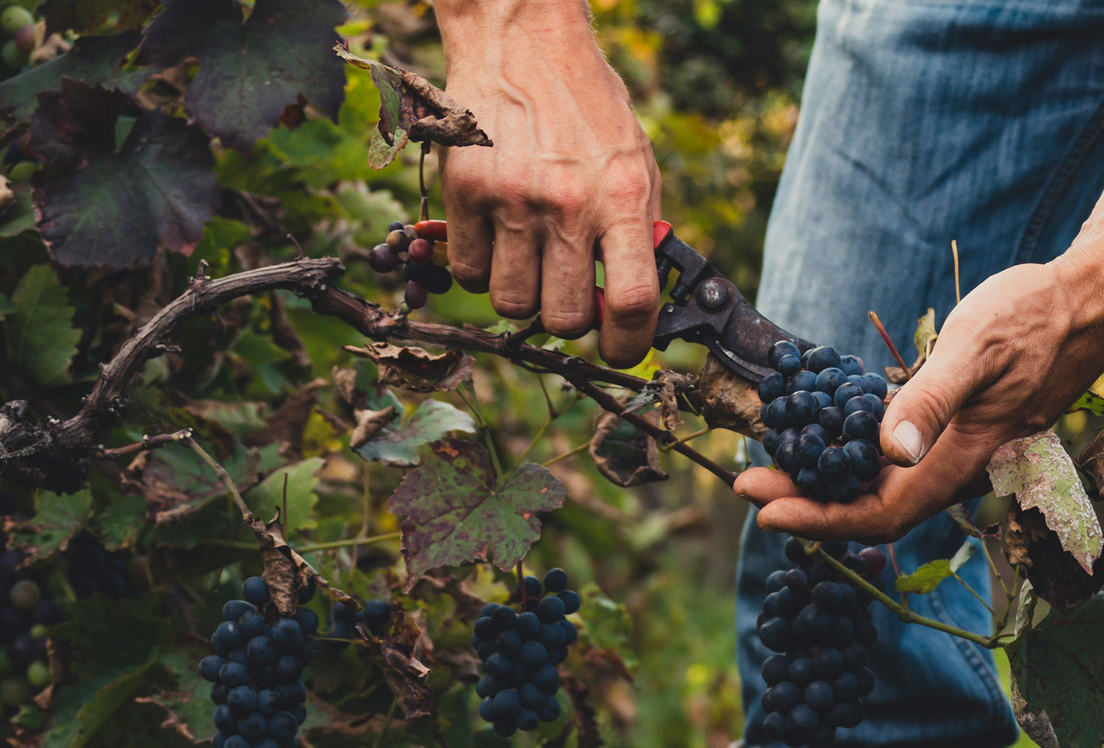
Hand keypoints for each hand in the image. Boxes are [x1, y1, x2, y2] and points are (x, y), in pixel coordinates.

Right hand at [438, 6, 661, 365]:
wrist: (522, 41)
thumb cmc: (587, 108)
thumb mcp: (636, 162)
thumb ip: (638, 232)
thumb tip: (635, 308)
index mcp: (623, 198)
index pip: (634, 302)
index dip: (629, 344)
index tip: (619, 350)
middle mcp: (569, 203)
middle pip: (564, 318)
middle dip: (567, 318)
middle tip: (565, 290)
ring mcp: (513, 199)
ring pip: (511, 304)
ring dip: (520, 293)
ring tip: (528, 255)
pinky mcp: (465, 190)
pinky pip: (469, 273)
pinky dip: (481, 268)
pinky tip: (495, 236)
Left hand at [734, 254, 1103, 543]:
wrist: (1087, 303)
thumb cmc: (1035, 317)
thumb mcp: (978, 348)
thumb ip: (933, 401)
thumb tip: (889, 452)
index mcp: (961, 461)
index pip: (880, 514)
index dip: (819, 520)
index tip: (764, 508)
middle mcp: (957, 469)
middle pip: (874, 510)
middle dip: (809, 506)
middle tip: (747, 485)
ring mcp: (956, 452)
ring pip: (885, 490)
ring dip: (827, 484)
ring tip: (772, 464)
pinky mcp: (954, 431)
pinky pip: (897, 462)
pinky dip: (854, 457)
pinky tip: (822, 435)